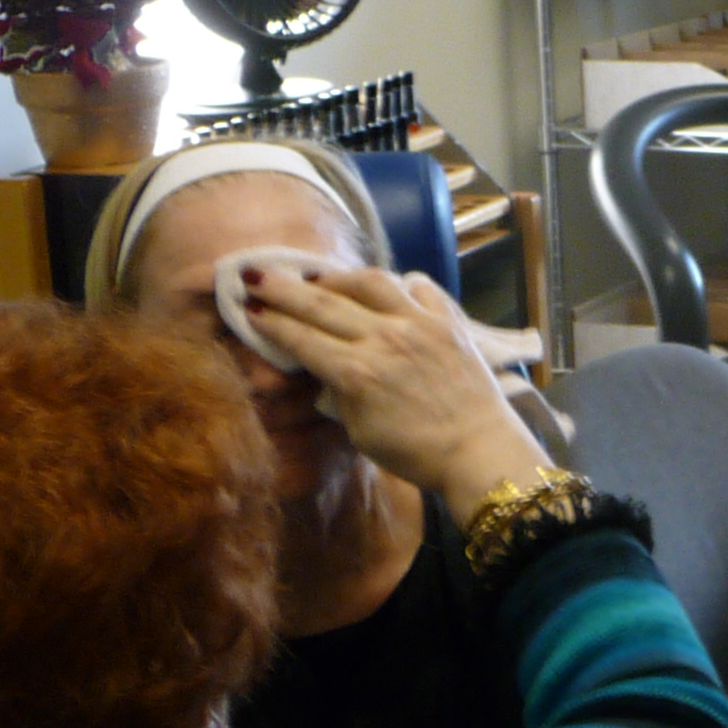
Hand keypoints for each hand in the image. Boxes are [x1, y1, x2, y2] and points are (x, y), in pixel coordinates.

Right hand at [238, 264, 550, 523]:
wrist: (479, 449)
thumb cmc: (414, 453)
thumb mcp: (360, 431)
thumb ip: (339, 393)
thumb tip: (324, 366)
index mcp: (356, 372)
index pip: (301, 338)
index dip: (271, 322)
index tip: (248, 308)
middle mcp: (384, 338)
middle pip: (322, 304)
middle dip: (284, 288)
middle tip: (256, 274)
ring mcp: (419, 323)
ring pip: (370, 282)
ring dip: (337, 277)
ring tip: (317, 278)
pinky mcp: (448, 320)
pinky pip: (418, 287)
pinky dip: (398, 282)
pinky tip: (385, 286)